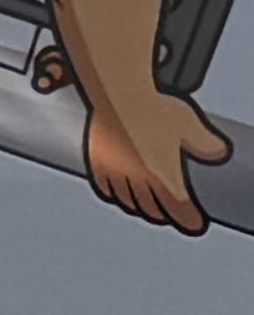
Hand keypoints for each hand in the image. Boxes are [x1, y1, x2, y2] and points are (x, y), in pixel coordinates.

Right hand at [90, 85, 231, 234]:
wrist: (117, 90)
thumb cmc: (154, 105)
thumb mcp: (191, 124)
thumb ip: (206, 143)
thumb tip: (218, 152)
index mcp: (163, 174)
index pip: (178, 208)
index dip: (188, 219)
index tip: (194, 224)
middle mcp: (138, 178)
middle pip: (151, 208)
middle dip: (164, 214)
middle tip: (171, 215)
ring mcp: (115, 169)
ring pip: (128, 201)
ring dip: (140, 207)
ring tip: (147, 207)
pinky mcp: (96, 159)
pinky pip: (105, 187)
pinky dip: (115, 195)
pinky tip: (120, 194)